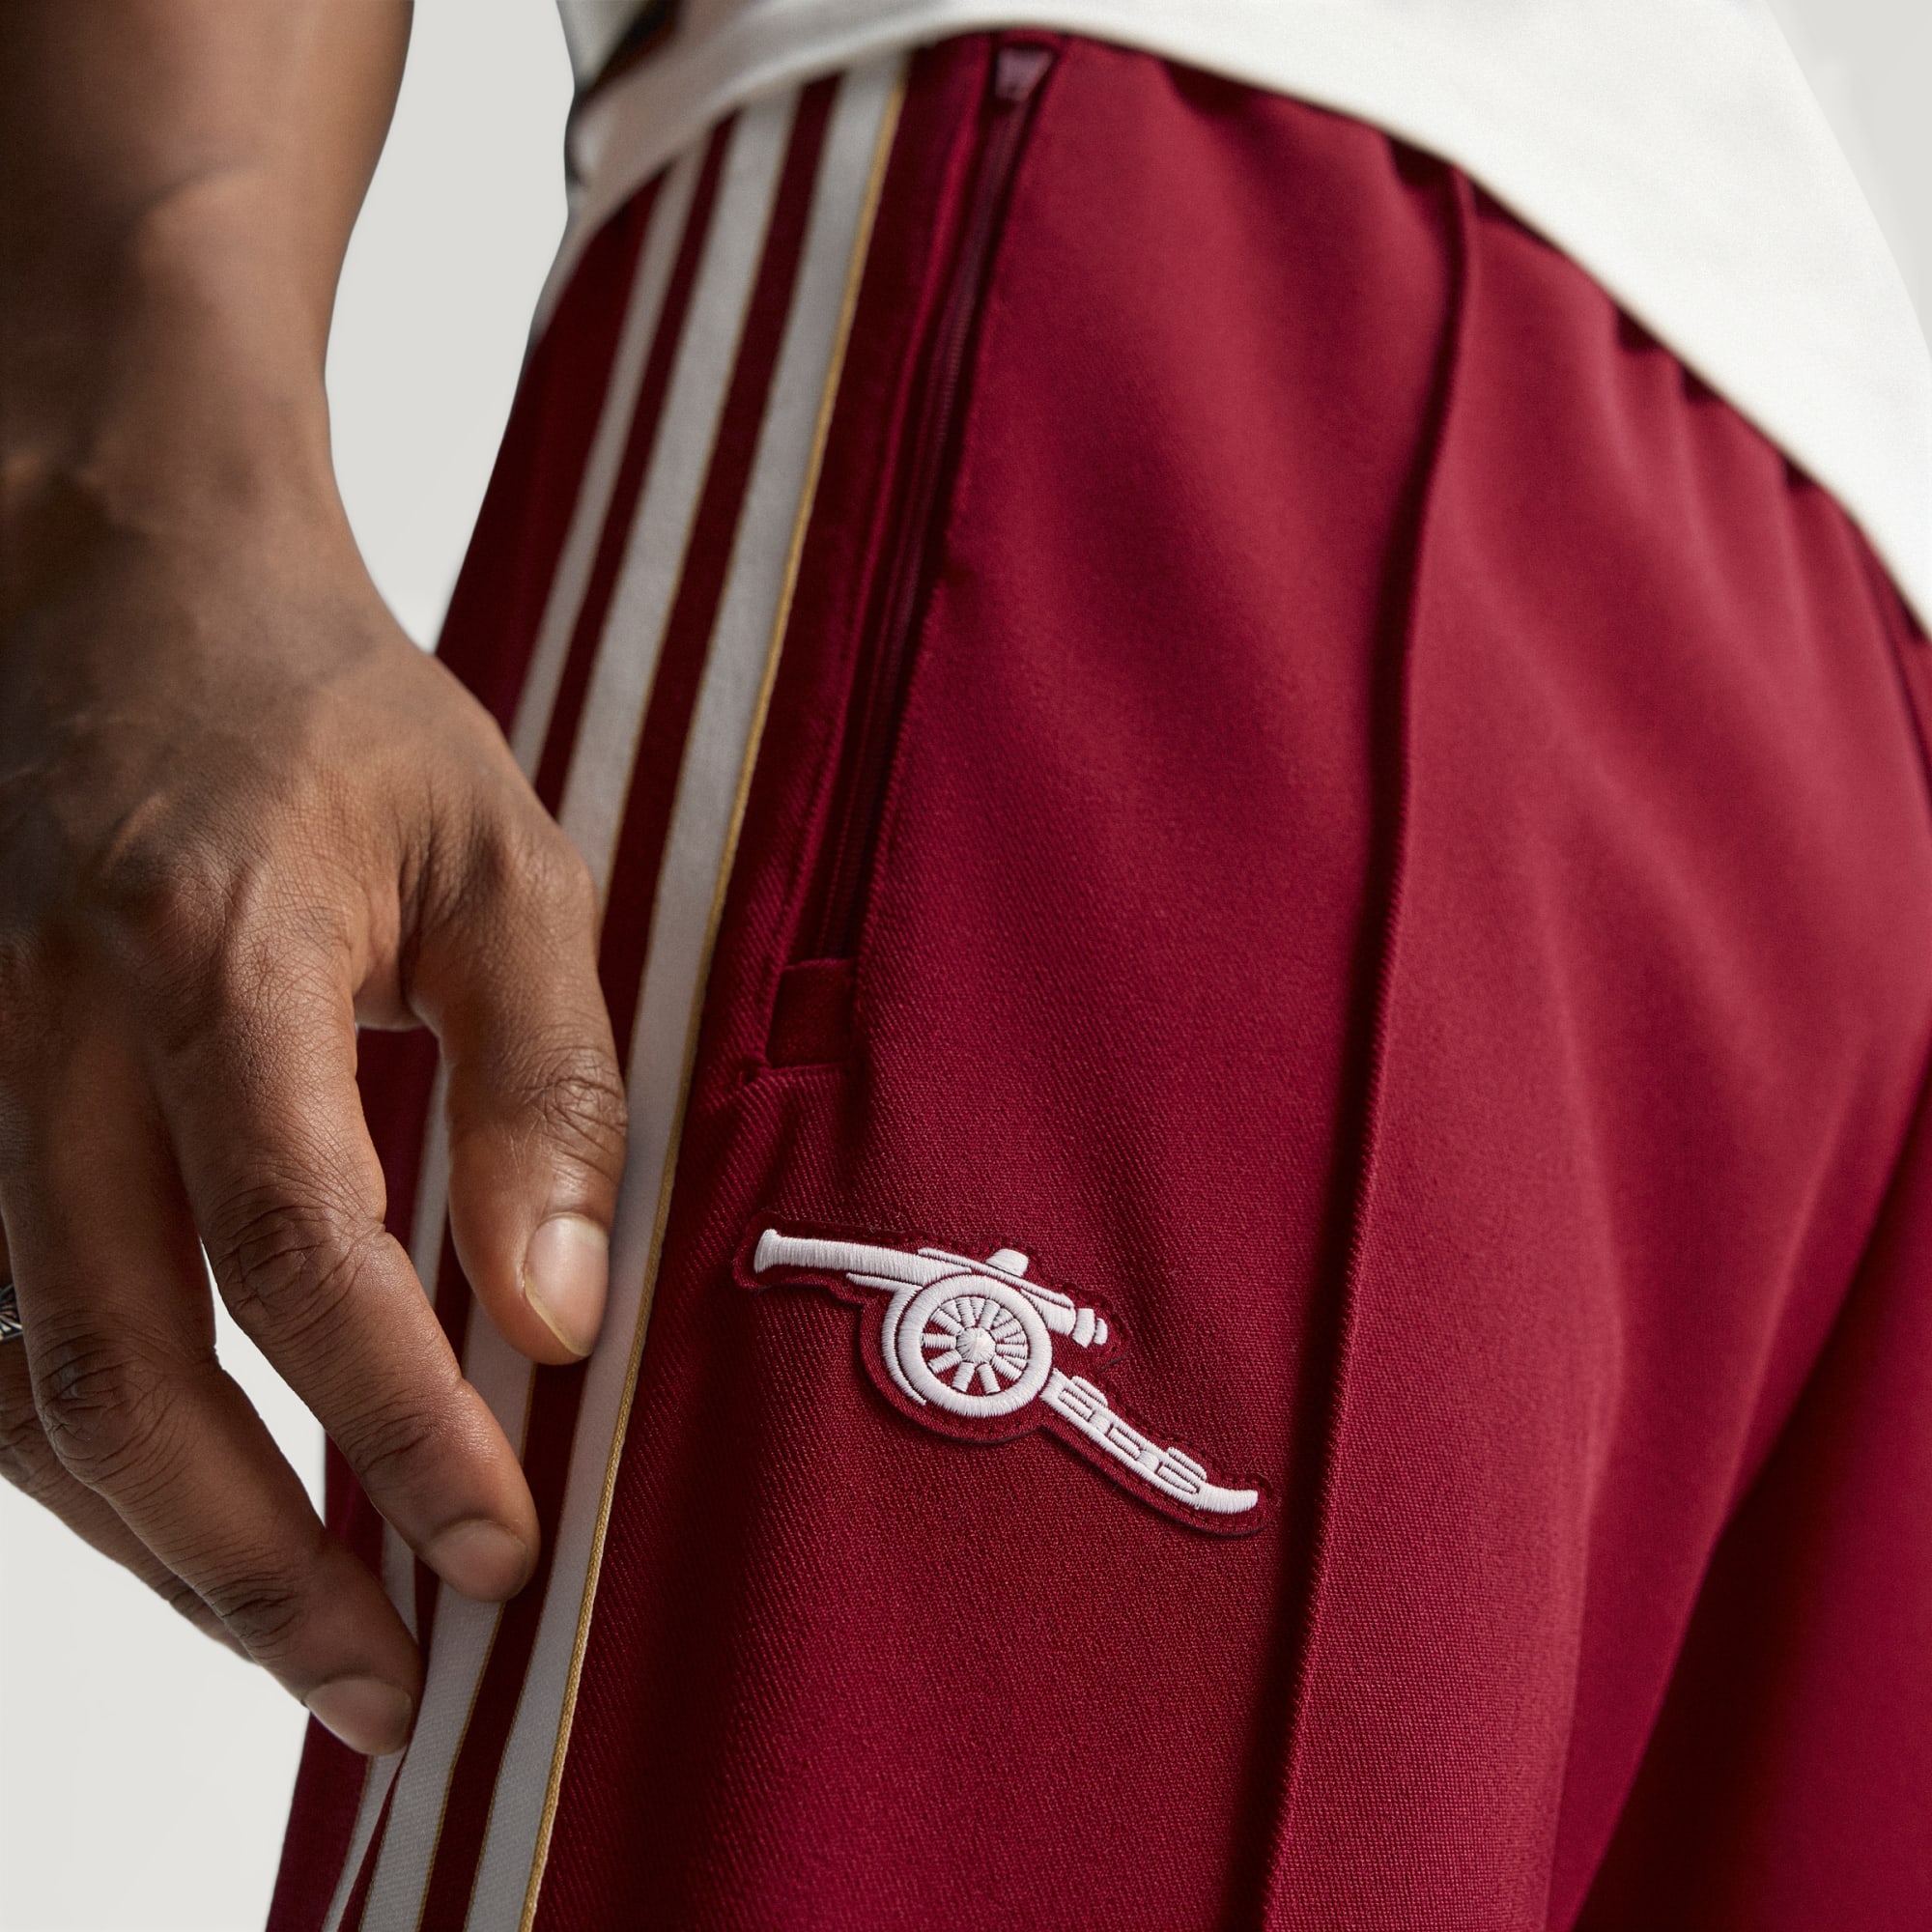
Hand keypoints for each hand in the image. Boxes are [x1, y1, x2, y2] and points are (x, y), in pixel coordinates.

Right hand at [0, 484, 626, 1755]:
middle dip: (252, 1568)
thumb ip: (543, 1087)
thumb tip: (555, 1321)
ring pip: (18, 1385)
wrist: (117, 580)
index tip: (499, 1552)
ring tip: (307, 1648)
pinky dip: (85, 1455)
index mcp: (205, 946)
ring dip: (159, 1547)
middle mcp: (31, 1029)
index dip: (400, 1430)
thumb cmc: (337, 716)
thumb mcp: (505, 863)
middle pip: (114, 1373)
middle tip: (390, 1689)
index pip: (295, 1256)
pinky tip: (194, 1517)